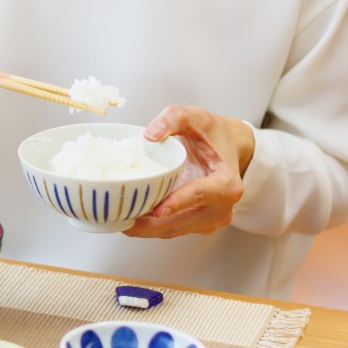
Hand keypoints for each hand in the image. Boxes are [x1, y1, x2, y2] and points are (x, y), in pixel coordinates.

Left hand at [123, 105, 254, 238]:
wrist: (231, 148)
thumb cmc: (214, 134)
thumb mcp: (197, 117)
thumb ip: (175, 118)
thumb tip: (150, 134)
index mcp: (227, 184)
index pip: (200, 195)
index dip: (178, 203)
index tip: (156, 210)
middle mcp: (221, 209)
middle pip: (180, 223)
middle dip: (148, 226)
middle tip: (119, 219)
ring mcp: (209, 221)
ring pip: (172, 230)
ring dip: (144, 229)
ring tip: (117, 219)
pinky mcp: (197, 225)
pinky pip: (171, 228)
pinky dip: (150, 226)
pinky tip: (129, 217)